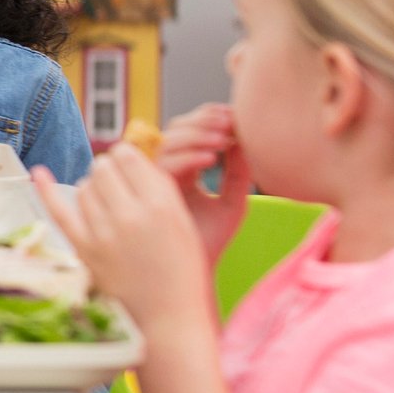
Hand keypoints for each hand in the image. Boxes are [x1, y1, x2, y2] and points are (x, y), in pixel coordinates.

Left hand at [35, 147, 216, 338]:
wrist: (168, 319)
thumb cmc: (181, 272)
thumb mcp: (183, 223)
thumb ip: (158, 189)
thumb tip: (127, 157)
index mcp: (162, 205)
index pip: (128, 156)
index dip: (126, 159)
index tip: (128, 168)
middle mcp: (131, 215)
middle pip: (103, 168)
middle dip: (109, 173)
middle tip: (119, 191)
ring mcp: (104, 233)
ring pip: (84, 188)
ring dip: (93, 191)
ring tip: (109, 210)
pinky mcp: (83, 250)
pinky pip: (59, 211)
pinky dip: (46, 190)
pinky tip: (38, 173)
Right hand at [151, 103, 250, 265]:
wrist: (194, 275)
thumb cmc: (211, 242)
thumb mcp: (233, 203)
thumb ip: (238, 174)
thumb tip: (244, 140)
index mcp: (181, 168)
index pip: (187, 130)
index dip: (206, 117)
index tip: (233, 116)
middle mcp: (162, 171)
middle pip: (173, 130)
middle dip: (201, 123)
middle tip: (227, 125)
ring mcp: (152, 182)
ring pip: (165, 144)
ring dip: (195, 137)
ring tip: (223, 141)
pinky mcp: (148, 195)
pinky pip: (162, 167)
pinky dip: (186, 158)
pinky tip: (211, 160)